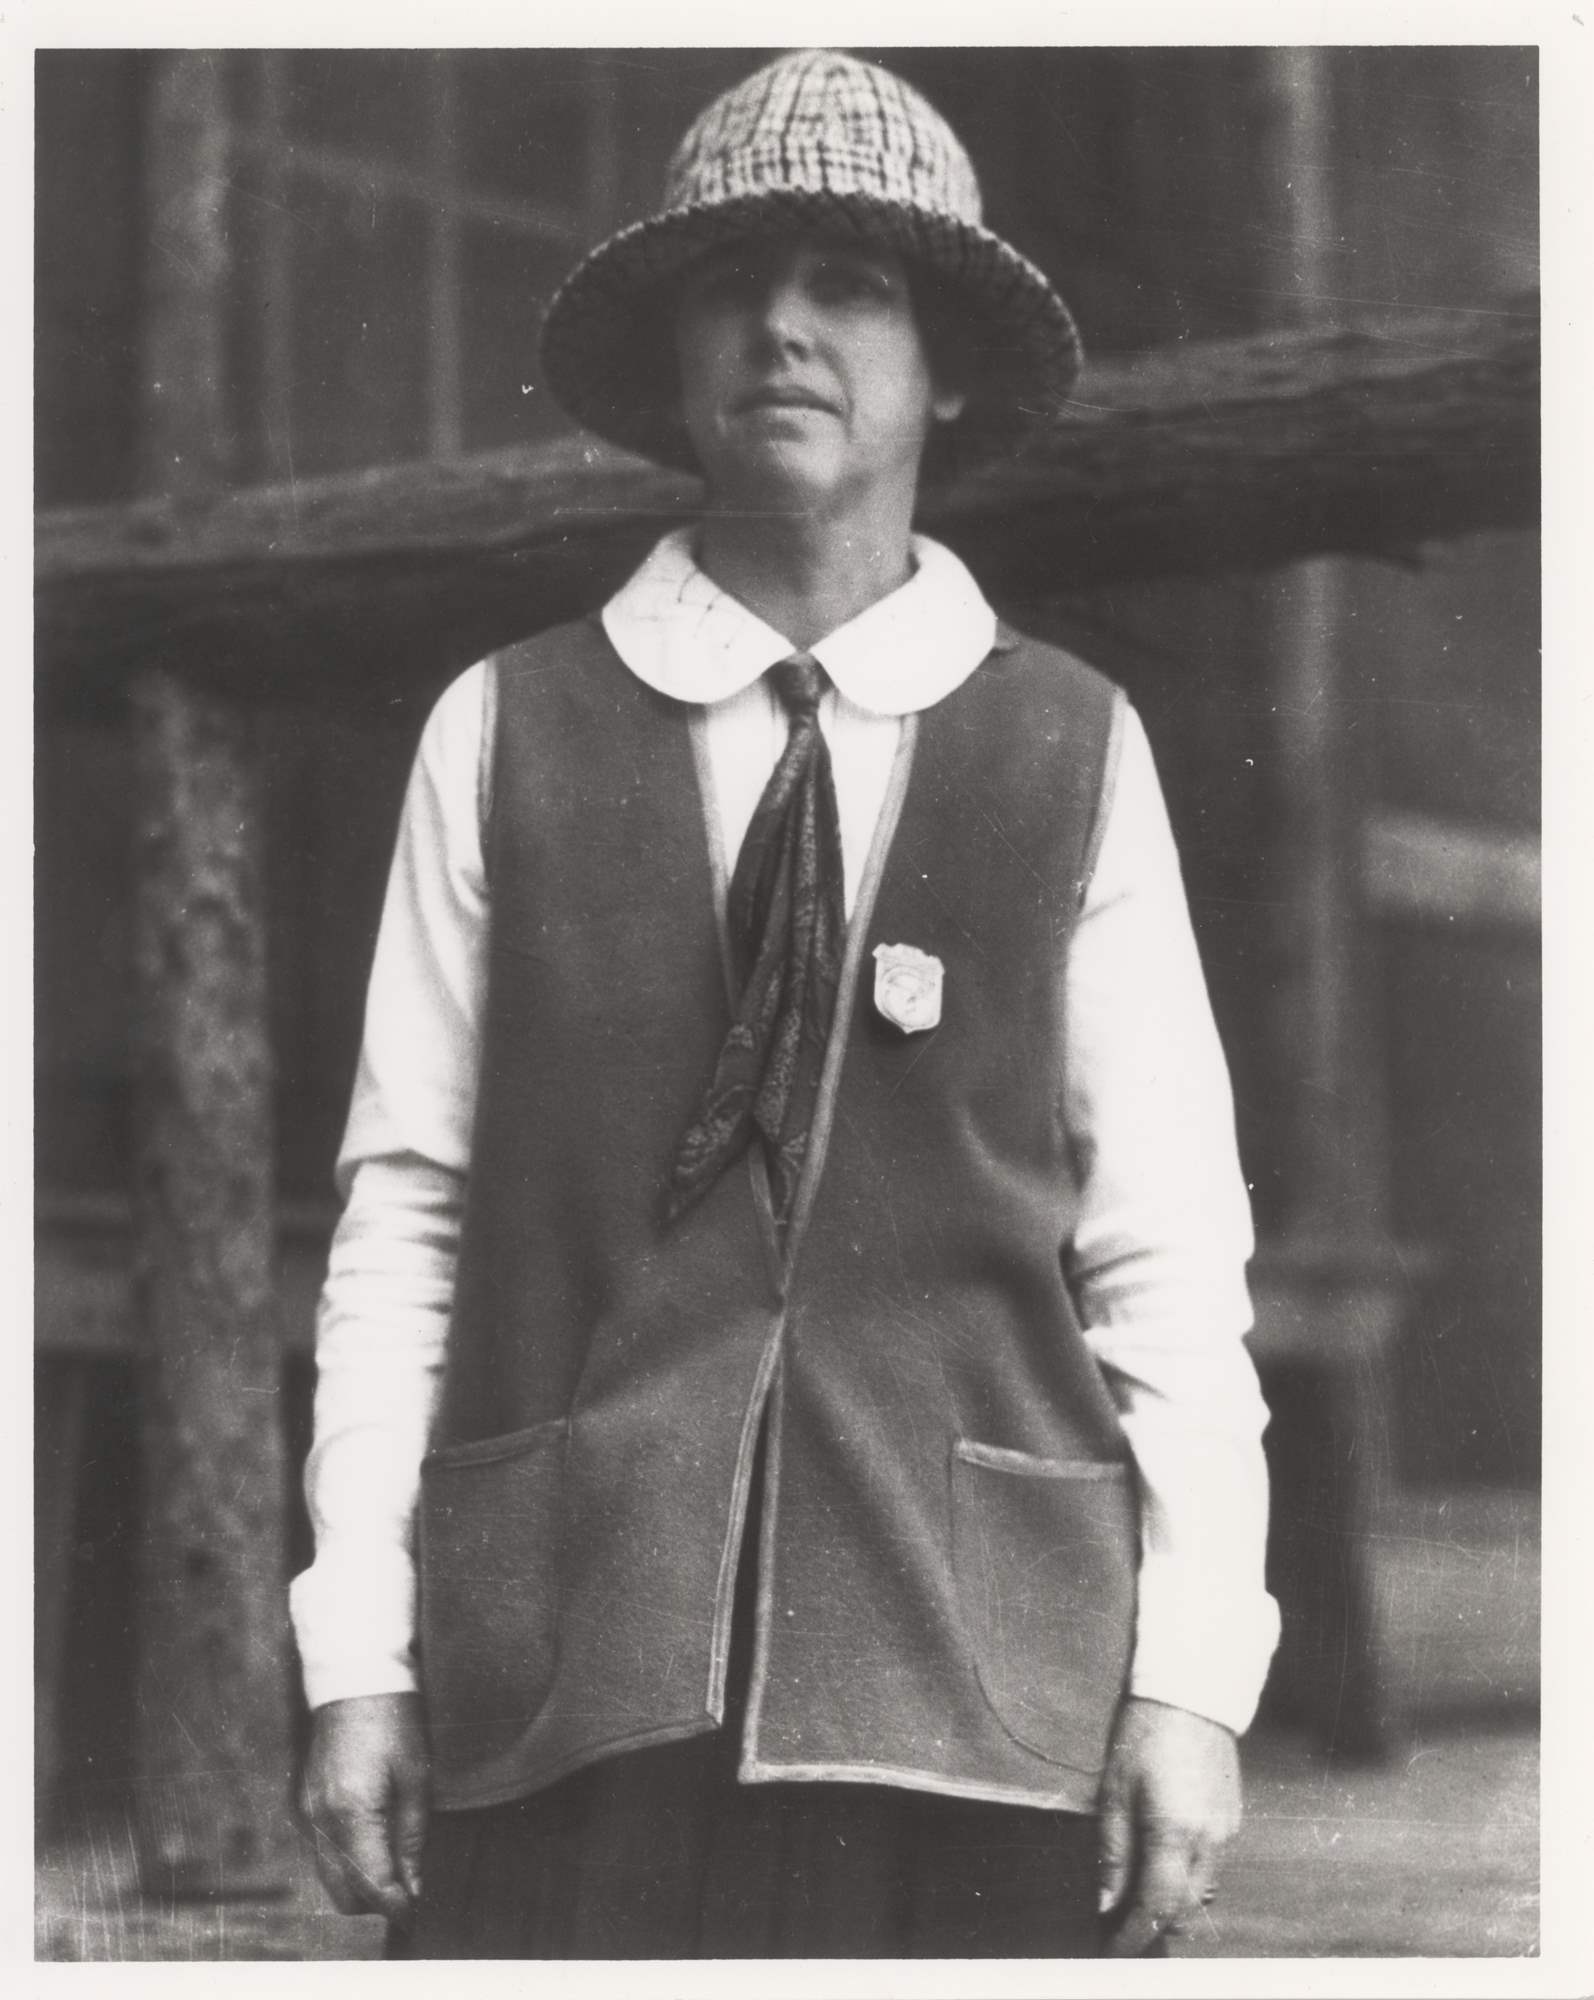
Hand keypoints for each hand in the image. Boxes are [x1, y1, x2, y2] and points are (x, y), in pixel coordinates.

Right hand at [298, 1692, 429, 1924]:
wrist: (354, 1679)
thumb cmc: (394, 1721)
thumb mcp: (417, 1777)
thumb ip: (412, 1838)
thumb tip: (415, 1888)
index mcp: (351, 1812)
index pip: (371, 1884)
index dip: (397, 1907)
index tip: (418, 1914)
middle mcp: (321, 1820)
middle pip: (343, 1893)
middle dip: (377, 1902)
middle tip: (411, 1889)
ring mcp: (308, 1813)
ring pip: (329, 1878)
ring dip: (360, 1885)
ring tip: (396, 1868)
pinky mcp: (305, 1805)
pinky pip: (322, 1854)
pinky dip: (346, 1863)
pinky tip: (374, 1845)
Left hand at [1098, 1695, 1239, 1955]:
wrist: (1191, 1692)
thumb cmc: (1144, 1733)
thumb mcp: (1114, 1790)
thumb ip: (1112, 1851)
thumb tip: (1106, 1903)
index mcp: (1175, 1834)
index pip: (1156, 1909)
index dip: (1133, 1937)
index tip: (1113, 1951)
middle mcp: (1209, 1841)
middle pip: (1185, 1910)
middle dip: (1155, 1928)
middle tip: (1122, 1930)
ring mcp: (1226, 1831)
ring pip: (1202, 1892)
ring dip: (1174, 1905)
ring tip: (1140, 1902)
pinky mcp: (1232, 1819)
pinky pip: (1212, 1866)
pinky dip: (1189, 1878)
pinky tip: (1166, 1865)